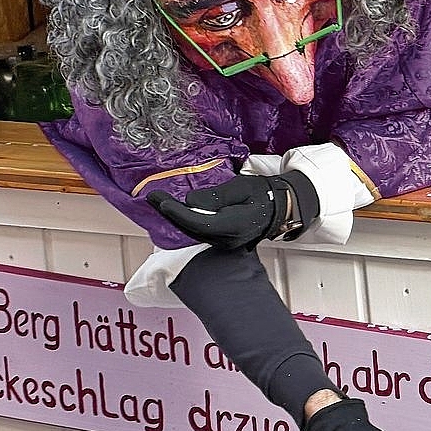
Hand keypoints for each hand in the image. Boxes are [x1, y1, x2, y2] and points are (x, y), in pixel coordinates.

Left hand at [149, 174, 305, 248]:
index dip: (178, 213)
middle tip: (151, 197)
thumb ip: (216, 196)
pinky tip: (174, 210)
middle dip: (170, 213)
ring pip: (193, 232)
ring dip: (174, 216)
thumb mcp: (242, 187)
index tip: (162, 201)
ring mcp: (225, 243)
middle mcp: (228, 239)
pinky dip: (184, 220)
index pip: (200, 222)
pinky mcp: (221, 240)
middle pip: (191, 229)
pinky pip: (198, 231)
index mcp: (235, 226)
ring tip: (158, 200)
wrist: (279, 206)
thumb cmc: (263, 194)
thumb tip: (191, 201)